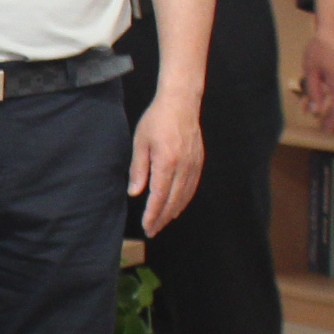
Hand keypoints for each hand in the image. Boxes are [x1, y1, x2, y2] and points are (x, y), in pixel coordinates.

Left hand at [130, 96, 203, 237]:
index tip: (147, 226)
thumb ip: (138, 169)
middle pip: (173, 200)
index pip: (159, 196)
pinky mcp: (199, 161)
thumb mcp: (140, 142)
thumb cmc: (156, 120)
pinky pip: (192, 186)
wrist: (181, 103)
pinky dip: (184, 200)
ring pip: (185, 196)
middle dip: (162, 218)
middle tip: (152, 231)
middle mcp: (183, 166)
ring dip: (173, 211)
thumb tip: (135, 193)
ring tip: (163, 222)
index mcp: (167, 162)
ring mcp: (194, 164)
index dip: (153, 214)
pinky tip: (177, 206)